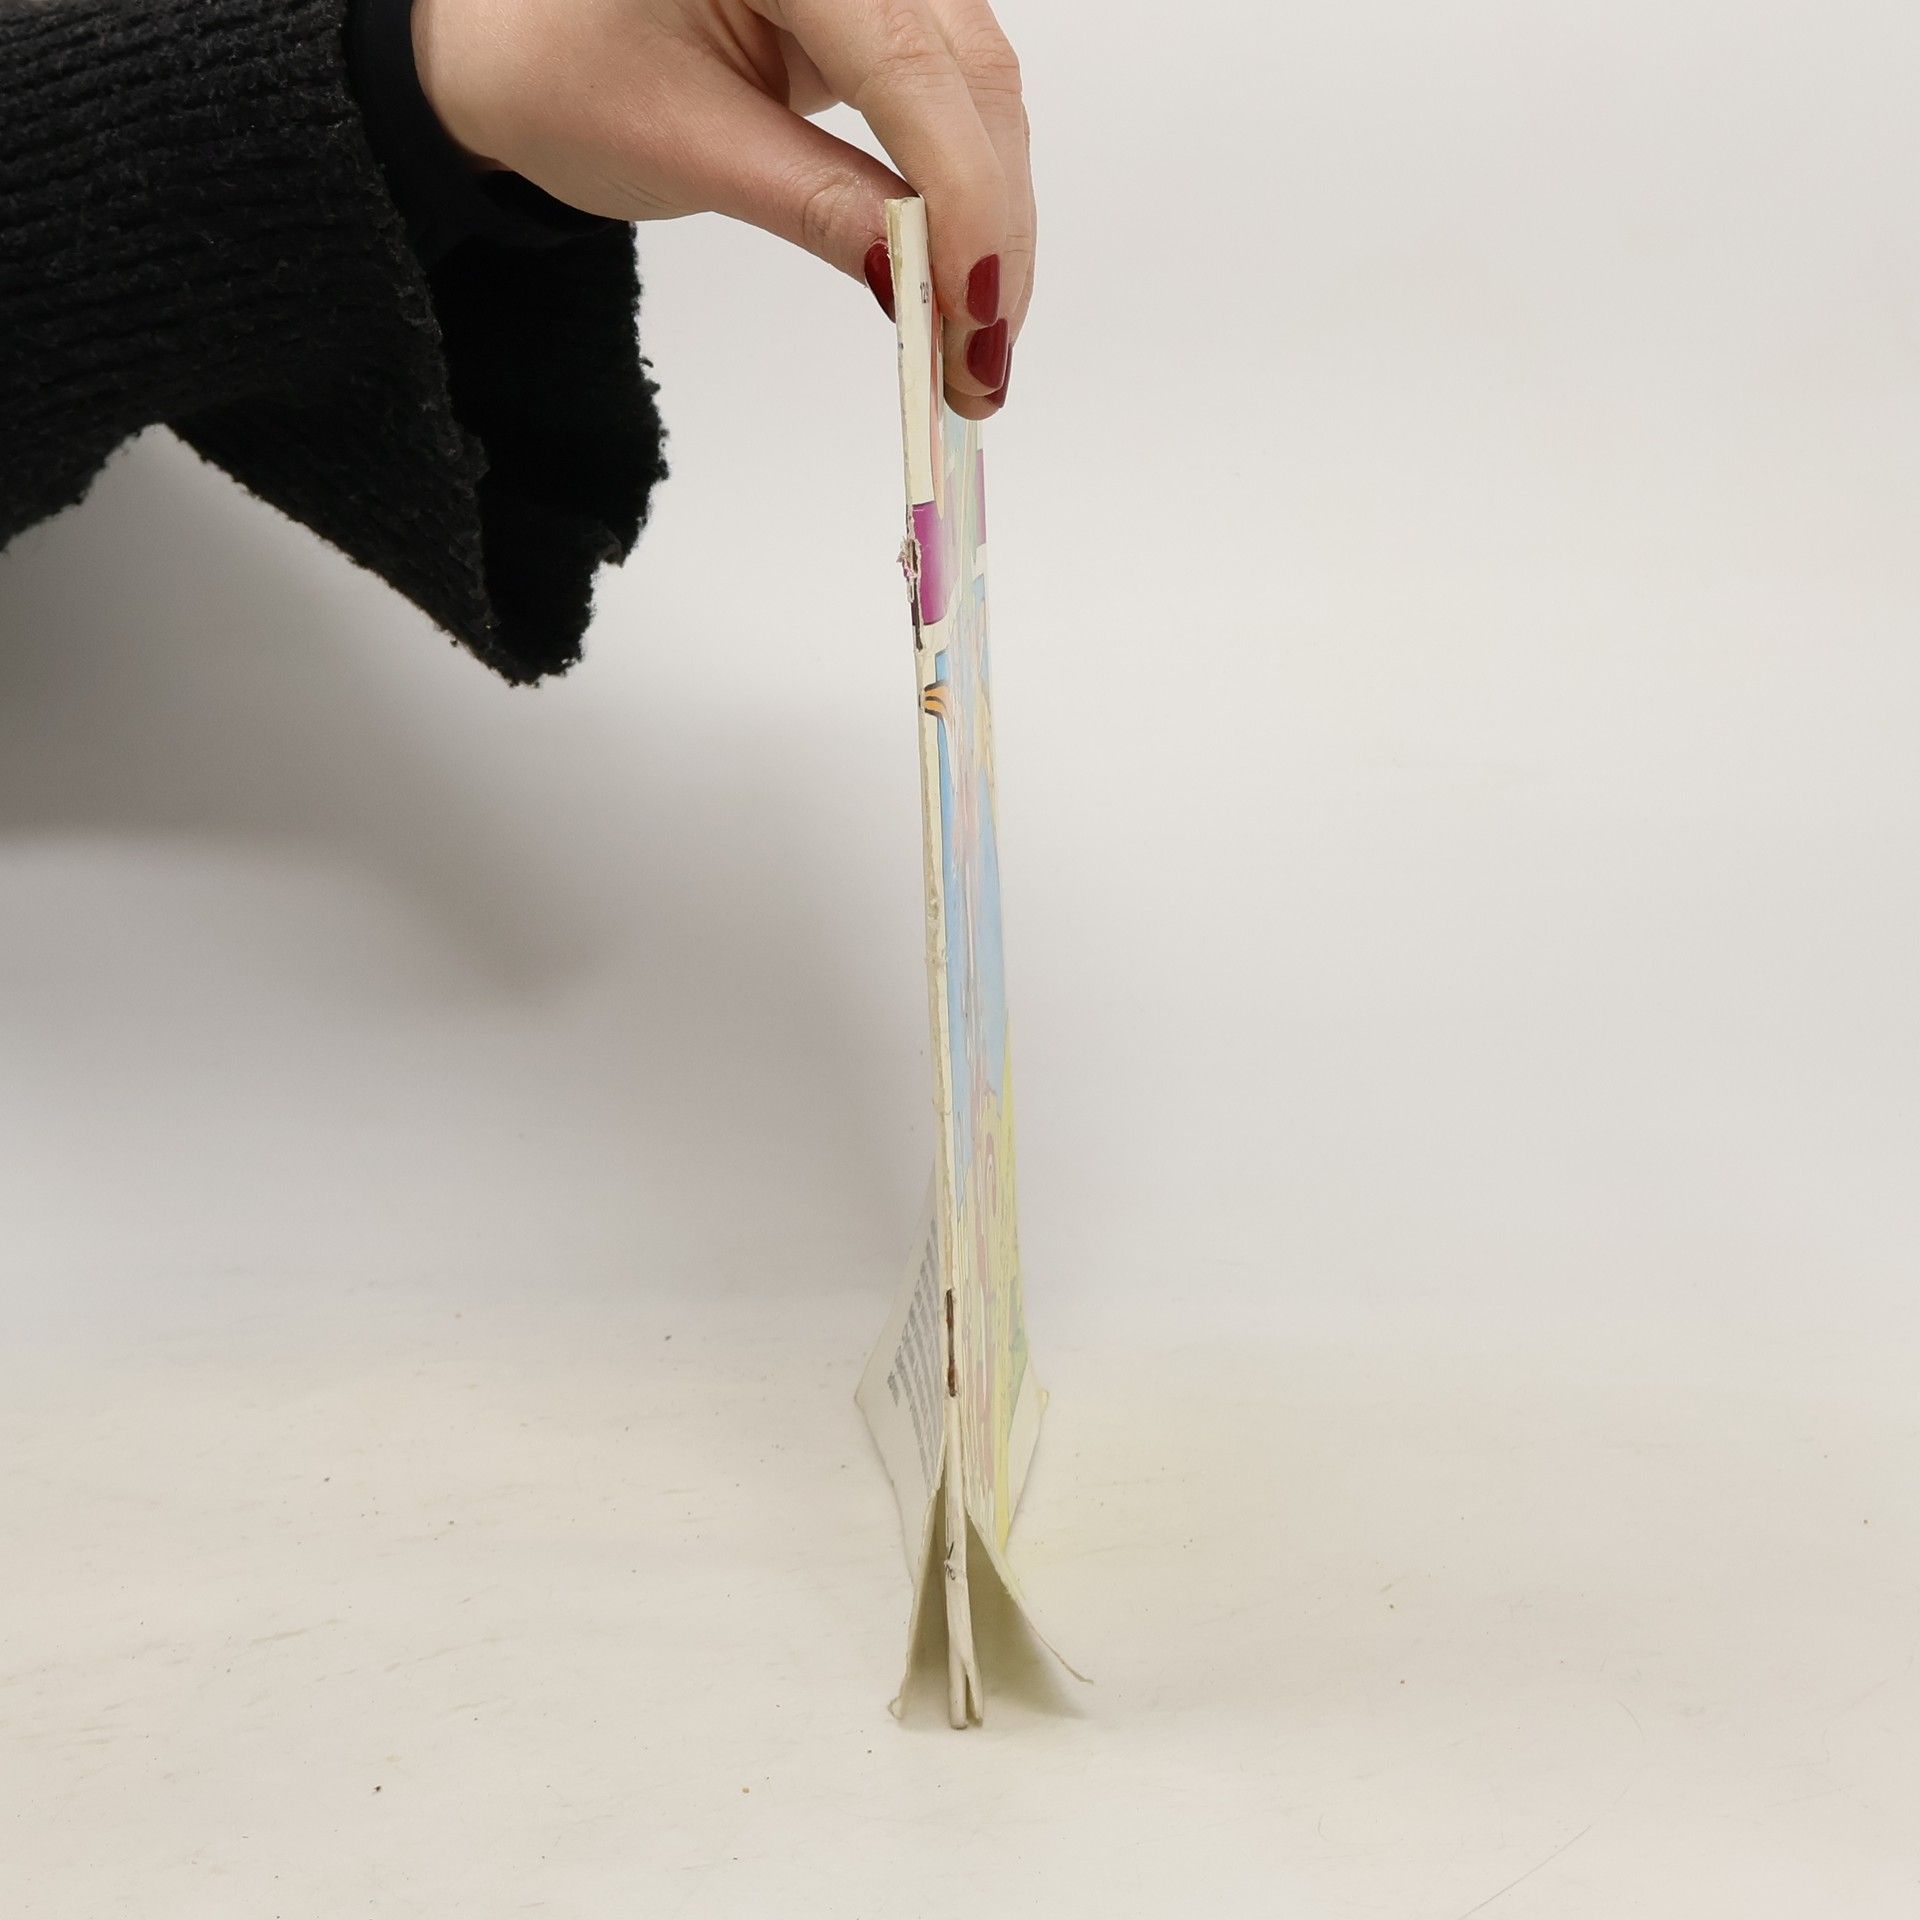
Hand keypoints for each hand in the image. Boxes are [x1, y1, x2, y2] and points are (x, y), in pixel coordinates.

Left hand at [411, 0, 1031, 414]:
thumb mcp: (680, 144)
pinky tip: (965, 273)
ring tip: (978, 340)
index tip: (976, 311)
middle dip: (992, 221)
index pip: (905, 59)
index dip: (959, 191)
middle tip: (984, 360)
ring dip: (994, 215)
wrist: (510, 35)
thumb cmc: (559, 68)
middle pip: (966, 69)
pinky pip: (955, 89)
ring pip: (978, 82)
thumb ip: (814, 203)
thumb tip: (920, 287)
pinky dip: (969, 186)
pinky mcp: (881, 4)